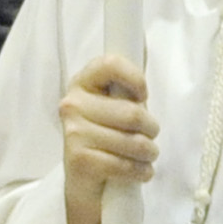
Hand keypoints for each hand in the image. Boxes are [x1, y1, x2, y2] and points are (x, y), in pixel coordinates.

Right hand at [61, 54, 155, 223]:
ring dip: (148, 154)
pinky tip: (137, 172)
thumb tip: (144, 41)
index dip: (135, 78)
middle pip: (133, 113)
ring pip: (134, 142)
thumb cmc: (108, 138)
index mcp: (82, 83)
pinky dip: (140, 172)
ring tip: (143, 157)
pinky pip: (125, 165)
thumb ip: (128, 85)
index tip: (143, 95)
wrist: (86, 183)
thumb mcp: (117, 107)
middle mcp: (71, 104)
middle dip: (151, 130)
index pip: (110, 64)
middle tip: (148, 138)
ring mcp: (73, 132)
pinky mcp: (79, 160)